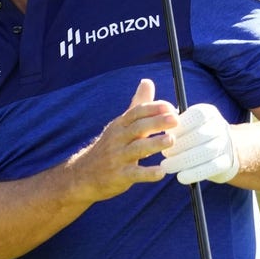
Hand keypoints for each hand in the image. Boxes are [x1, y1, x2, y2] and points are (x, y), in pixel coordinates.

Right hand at [67, 79, 178, 201]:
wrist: (84, 174)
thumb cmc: (110, 147)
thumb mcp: (120, 124)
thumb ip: (137, 105)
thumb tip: (147, 82)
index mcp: (120, 125)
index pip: (136, 112)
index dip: (153, 108)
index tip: (171, 107)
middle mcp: (118, 139)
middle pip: (138, 127)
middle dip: (156, 122)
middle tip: (175, 120)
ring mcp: (118, 157)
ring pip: (137, 149)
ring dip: (154, 144)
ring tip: (171, 140)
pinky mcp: (120, 176)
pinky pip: (135, 174)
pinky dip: (148, 173)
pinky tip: (162, 172)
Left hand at [160, 103, 239, 184]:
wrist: (222, 150)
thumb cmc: (193, 135)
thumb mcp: (186, 123)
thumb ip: (170, 120)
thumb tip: (154, 117)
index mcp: (208, 112)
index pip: (195, 116)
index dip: (179, 127)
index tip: (165, 135)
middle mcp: (220, 126)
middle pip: (199, 135)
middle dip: (179, 146)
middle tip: (165, 153)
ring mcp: (226, 144)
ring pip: (205, 152)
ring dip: (184, 160)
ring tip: (167, 166)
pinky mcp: (227, 162)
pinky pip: (211, 167)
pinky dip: (194, 173)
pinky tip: (181, 177)